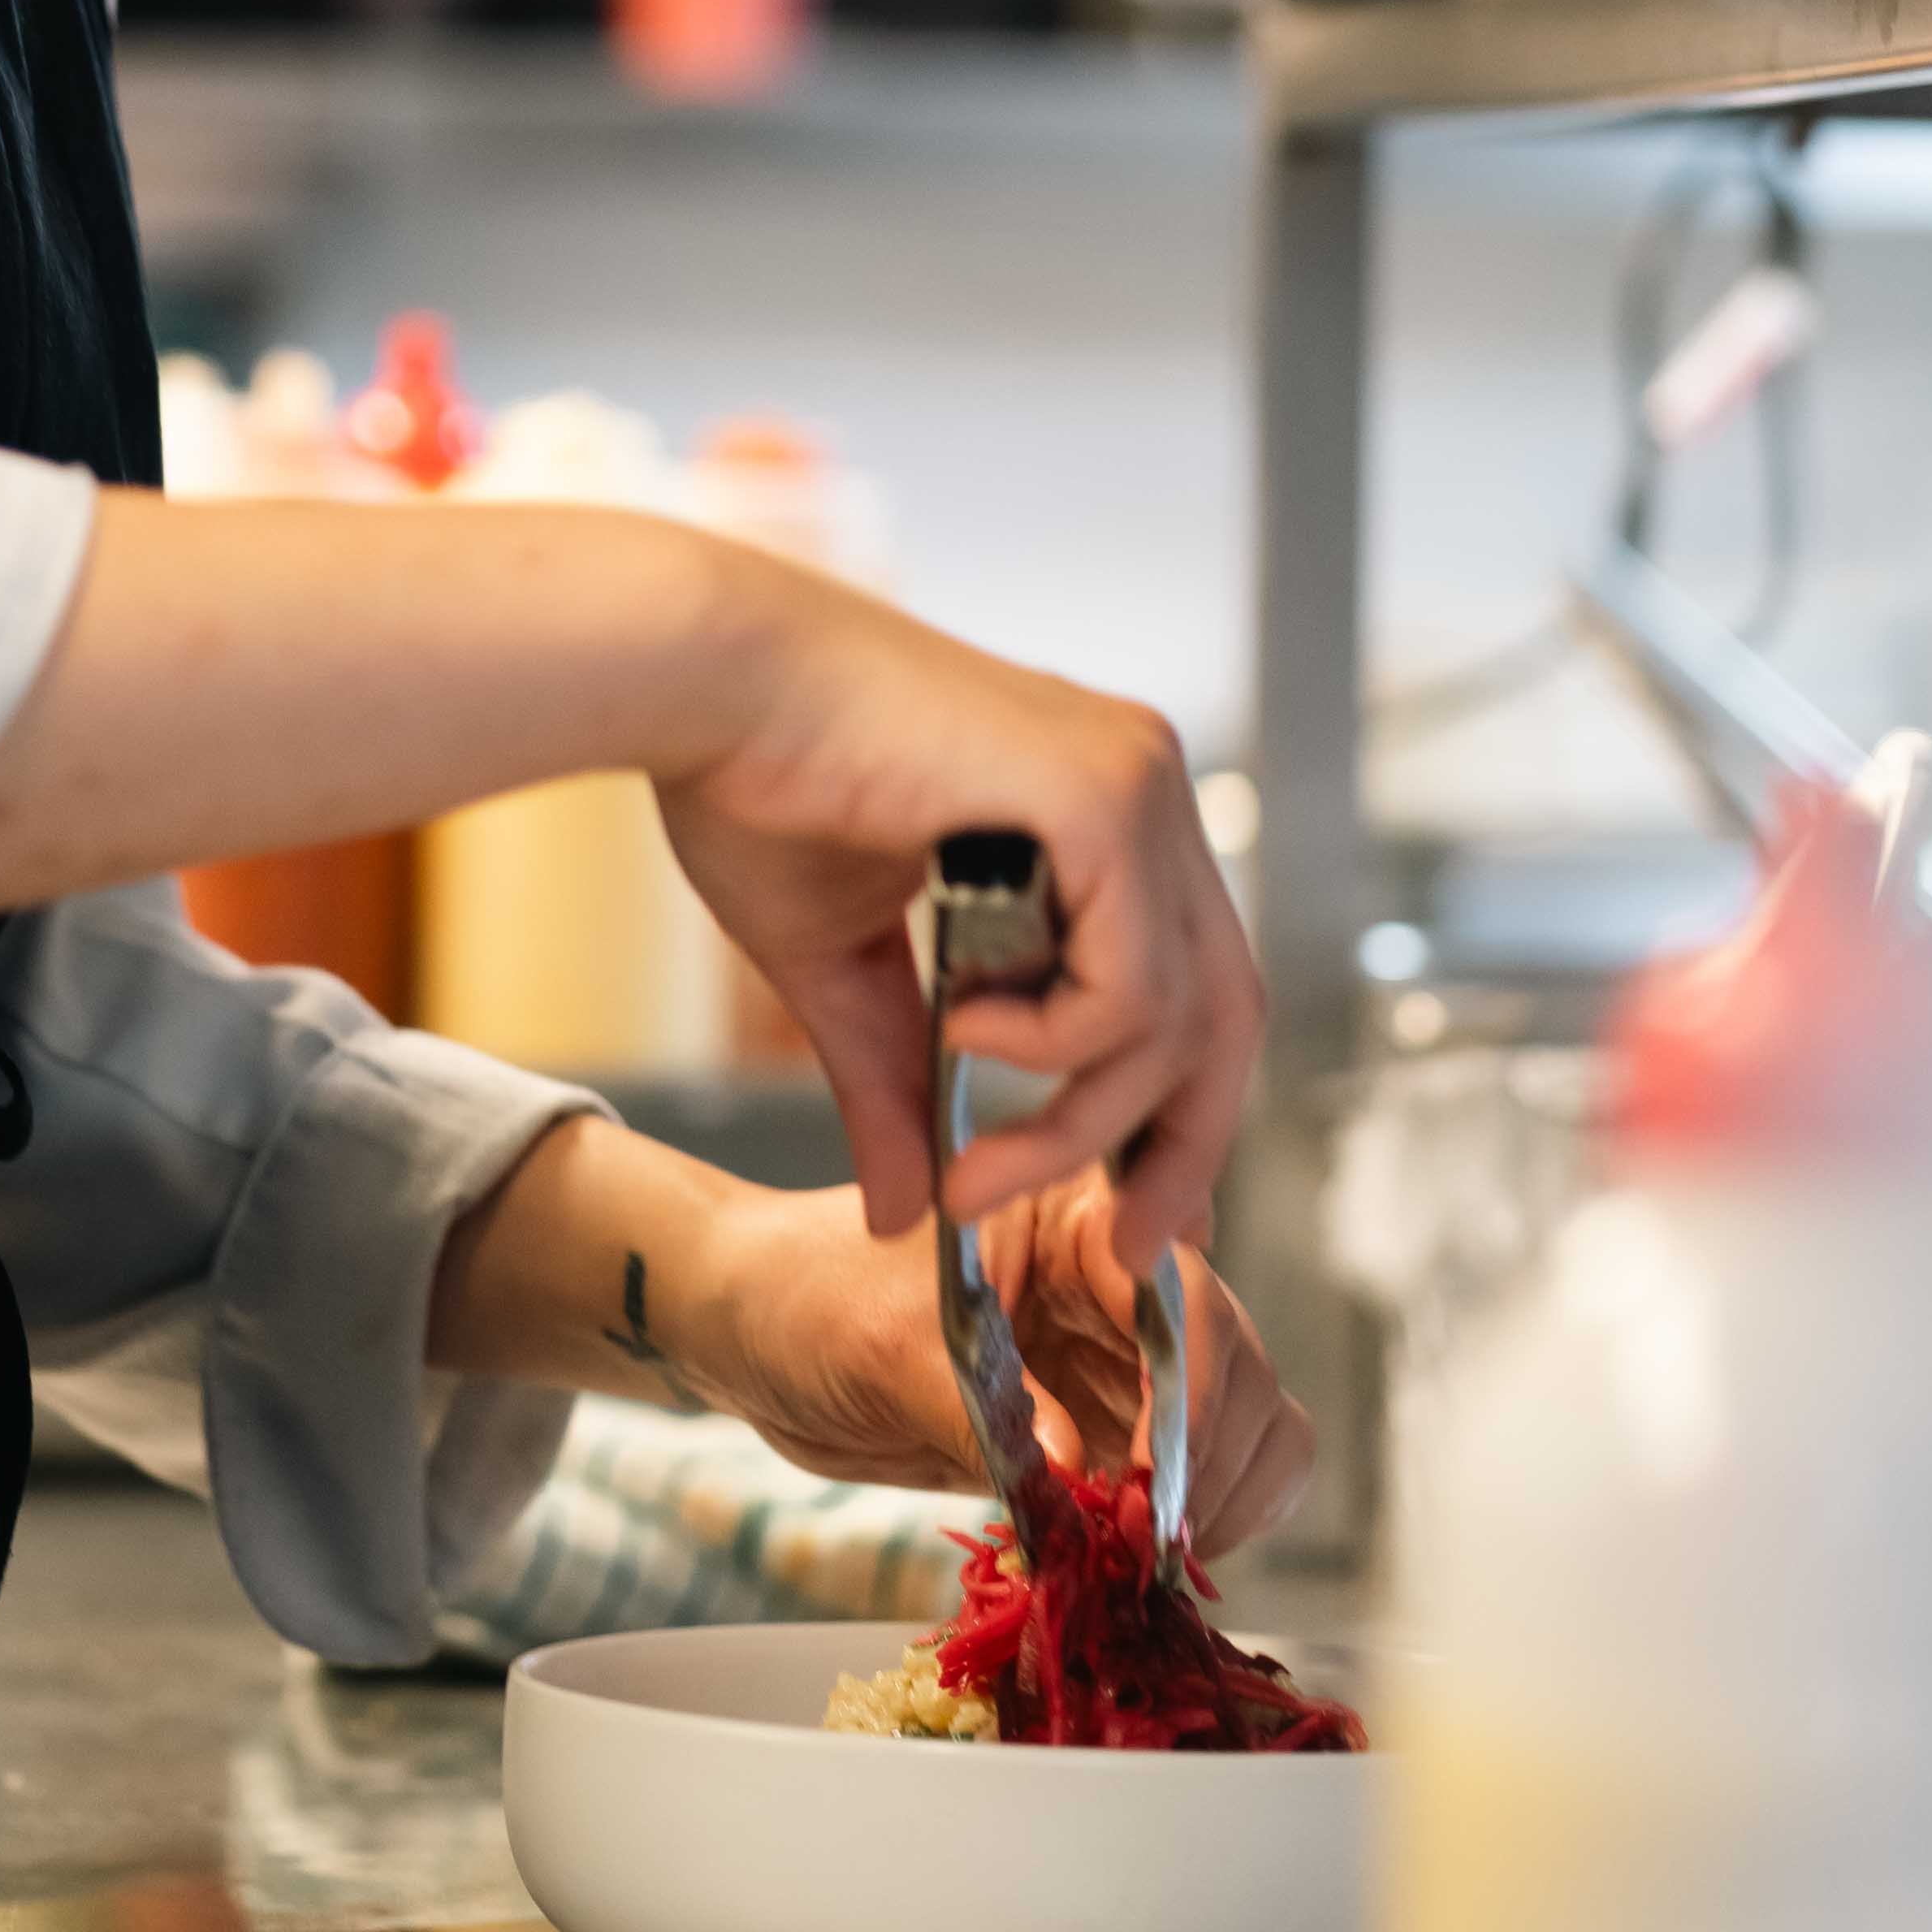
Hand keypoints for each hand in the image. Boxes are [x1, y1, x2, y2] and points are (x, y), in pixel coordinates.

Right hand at [654, 560, 1261, 1267]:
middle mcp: (1139, 785)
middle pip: (1226, 1011)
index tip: (1130, 1223)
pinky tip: (970, 1026)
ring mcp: (1135, 780)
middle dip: (1179, 1150)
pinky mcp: (1106, 791)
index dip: (1175, 1115)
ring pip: (1180, 1014)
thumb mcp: (842, 970)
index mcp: (1096, 810)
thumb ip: (896, 1082)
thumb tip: (902, 1215)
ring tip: (973, 1158)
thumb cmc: (755, 783)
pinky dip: (1061, 1044)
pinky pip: (1137, 980)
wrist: (706, 679)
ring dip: (1077, 1121)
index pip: (1192, 986)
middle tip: (1118, 1252)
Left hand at [705, 1175, 1313, 1572]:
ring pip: (1247, 1427)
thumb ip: (980, 1411)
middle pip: (1239, 1367)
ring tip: (1142, 1560)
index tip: (1160, 1491)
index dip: (1194, 1400)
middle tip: (1148, 1547)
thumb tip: (1075, 1475)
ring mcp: (1124, 1361)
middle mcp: (1123, 1283)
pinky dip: (1198, 1526)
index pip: (1182, 1301)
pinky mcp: (1109, 1431)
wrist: (757, 1331)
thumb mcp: (880, 1348)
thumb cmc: (806, 1297)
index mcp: (1078, 1218)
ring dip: (1219, 1504)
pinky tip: (1139, 1561)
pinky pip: (1200, 1481)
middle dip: (1212, 1464)